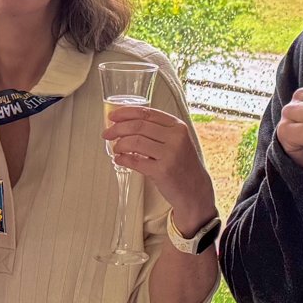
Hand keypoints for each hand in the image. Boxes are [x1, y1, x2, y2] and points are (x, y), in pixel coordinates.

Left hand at [104, 103, 217, 232]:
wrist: (195, 189)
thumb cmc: (182, 165)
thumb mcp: (177, 141)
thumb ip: (158, 131)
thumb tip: (127, 124)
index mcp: (177, 126)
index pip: (147, 113)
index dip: (126, 113)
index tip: (113, 117)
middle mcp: (175, 138)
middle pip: (138, 126)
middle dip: (117, 128)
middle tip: (107, 133)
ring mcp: (170, 154)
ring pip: (135, 141)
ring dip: (119, 144)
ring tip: (116, 148)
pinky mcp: (163, 171)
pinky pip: (136, 161)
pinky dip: (123, 159)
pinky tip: (119, 159)